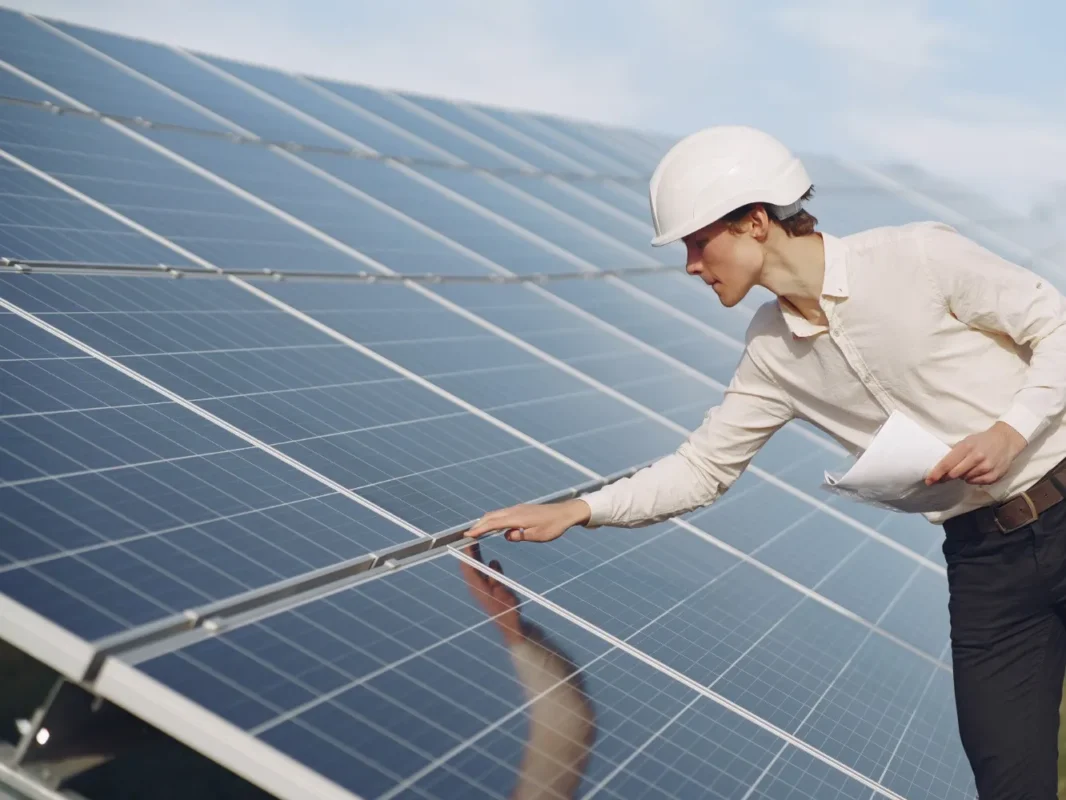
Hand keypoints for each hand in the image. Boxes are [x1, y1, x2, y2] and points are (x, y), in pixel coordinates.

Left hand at [458, 542, 523, 643]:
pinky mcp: (489, 593)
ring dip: (476, 558)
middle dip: (469, 551)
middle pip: (469, 565)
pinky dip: (486, 567)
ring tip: (477, 544)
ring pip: (475, 570)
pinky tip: (493, 563)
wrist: (511, 627)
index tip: (468, 539)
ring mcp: (482, 590)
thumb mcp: (504, 593)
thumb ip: (497, 578)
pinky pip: (484, 577)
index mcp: (477, 587)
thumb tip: (492, 562)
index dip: (466, 551)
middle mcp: (476, 587)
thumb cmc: (508, 612)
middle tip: (471, 537)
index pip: (467, 566)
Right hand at [463, 499, 590, 542]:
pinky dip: (495, 519)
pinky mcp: (521, 509)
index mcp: (517, 518)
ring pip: (497, 514)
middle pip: (491, 516)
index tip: (468, 535)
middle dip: (479, 525)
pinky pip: (503, 514)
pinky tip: (495, 526)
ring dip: (486, 521)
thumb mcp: (537, 536)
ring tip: (477, 531)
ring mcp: (518, 508)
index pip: (494, 524)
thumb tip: (506, 535)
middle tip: (468, 534)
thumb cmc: (553, 526)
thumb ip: (520, 536)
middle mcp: (515, 511)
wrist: (565, 512)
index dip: (480, 529)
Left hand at [925, 422, 1026, 485]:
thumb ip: (954, 454)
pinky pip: (976, 483)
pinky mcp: (994, 476)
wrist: (1006, 440)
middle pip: (954, 474)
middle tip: (946, 476)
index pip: (947, 464)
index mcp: (967, 447)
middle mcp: (977, 457)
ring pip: (965, 479)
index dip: (936, 474)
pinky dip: (972, 479)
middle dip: (947, 477)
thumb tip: (940, 469)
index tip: (928, 481)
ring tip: (968, 467)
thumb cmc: (981, 441)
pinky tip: (976, 471)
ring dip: (962, 476)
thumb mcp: (966, 442)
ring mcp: (987, 467)